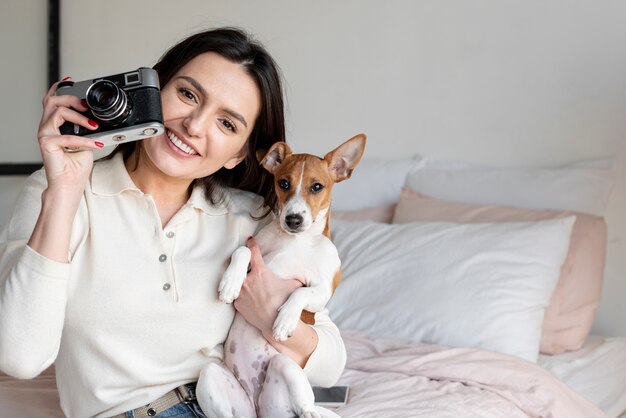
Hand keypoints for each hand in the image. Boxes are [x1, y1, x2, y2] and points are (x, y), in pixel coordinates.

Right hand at [38, 77, 102, 194]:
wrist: (69, 184)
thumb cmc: (76, 166)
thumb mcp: (86, 142)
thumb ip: (87, 129)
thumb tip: (97, 120)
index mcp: (54, 125)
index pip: (52, 100)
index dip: (59, 88)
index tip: (71, 81)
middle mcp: (47, 127)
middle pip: (53, 101)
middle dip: (71, 98)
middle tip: (87, 106)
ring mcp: (45, 135)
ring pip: (58, 112)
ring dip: (79, 117)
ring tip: (94, 126)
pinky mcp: (46, 144)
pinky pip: (66, 136)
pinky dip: (84, 140)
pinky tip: (95, 144)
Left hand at [233, 237, 302, 338]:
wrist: (275, 324)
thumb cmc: (286, 303)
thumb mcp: (294, 285)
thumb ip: (292, 274)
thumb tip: (302, 267)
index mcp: (261, 272)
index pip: (253, 252)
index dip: (252, 244)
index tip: (251, 240)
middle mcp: (248, 280)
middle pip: (240, 264)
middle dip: (244, 261)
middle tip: (246, 258)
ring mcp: (240, 292)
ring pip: (237, 279)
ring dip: (241, 277)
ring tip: (247, 278)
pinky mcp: (237, 303)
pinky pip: (237, 293)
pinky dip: (241, 292)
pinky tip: (248, 294)